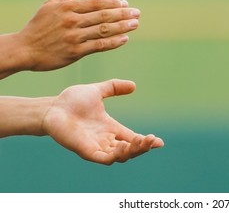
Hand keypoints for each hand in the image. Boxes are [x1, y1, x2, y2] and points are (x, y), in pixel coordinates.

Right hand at [17, 0, 139, 70]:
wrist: (24, 50)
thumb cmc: (38, 27)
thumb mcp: (49, 6)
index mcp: (67, 8)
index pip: (96, 3)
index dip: (113, 3)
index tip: (126, 4)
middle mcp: (72, 21)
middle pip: (104, 15)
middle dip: (123, 14)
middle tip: (137, 13)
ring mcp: (74, 37)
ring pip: (104, 30)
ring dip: (122, 27)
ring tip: (135, 24)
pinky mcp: (75, 52)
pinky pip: (99, 46)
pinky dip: (113, 43)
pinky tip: (124, 39)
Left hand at [43, 79, 163, 164]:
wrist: (53, 107)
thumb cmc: (71, 100)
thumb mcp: (98, 91)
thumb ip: (115, 87)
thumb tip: (134, 85)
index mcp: (110, 128)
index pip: (132, 138)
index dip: (145, 141)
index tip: (159, 142)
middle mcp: (106, 140)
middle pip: (130, 150)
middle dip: (143, 147)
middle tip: (152, 141)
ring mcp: (97, 147)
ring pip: (120, 157)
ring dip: (133, 151)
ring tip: (141, 142)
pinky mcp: (87, 152)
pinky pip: (105, 159)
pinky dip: (117, 155)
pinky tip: (124, 145)